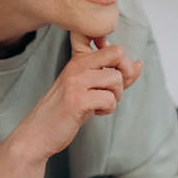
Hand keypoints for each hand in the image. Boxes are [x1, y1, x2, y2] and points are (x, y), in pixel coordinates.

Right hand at [15, 31, 143, 161]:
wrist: (38, 133)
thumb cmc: (66, 110)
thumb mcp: (89, 87)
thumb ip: (113, 74)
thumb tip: (139, 63)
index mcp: (79, 59)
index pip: (110, 44)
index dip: (122, 61)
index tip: (111, 78)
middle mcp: (76, 66)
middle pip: (118, 53)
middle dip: (126, 74)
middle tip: (114, 91)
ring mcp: (75, 82)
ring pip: (116, 79)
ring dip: (115, 96)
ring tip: (101, 104)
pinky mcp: (77, 100)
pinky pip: (109, 99)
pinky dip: (107, 109)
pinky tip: (95, 113)